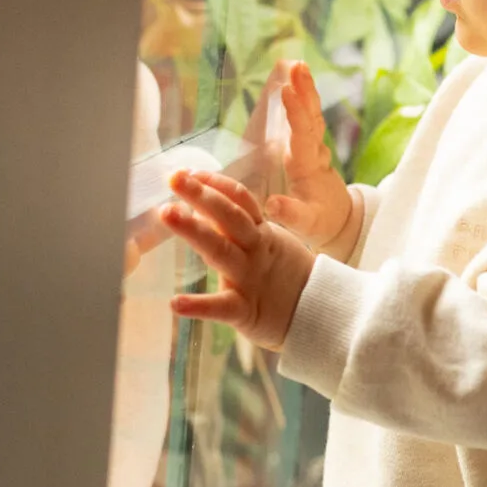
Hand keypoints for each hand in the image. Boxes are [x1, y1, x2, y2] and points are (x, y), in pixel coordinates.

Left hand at [165, 170, 313, 347]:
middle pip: (229, 216)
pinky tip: (174, 303)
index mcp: (262, 233)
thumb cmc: (285, 279)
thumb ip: (239, 228)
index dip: (216, 183)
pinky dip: (198, 305)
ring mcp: (250, 279)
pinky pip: (221, 306)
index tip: (189, 171)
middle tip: (174, 178)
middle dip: (201, 195)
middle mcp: (255, 250)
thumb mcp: (269, 245)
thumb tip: (204, 209)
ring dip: (193, 230)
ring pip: (221, 250)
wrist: (319, 315)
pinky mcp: (246, 311)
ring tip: (168, 214)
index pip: (240, 200)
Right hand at [265, 61, 355, 254]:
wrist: (339, 222)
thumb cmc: (319, 223)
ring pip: (312, 114)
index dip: (296, 113)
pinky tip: (296, 79)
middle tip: (298, 66)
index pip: (302, 135)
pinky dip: (304, 98)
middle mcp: (314, 153)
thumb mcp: (305, 224)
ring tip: (298, 65)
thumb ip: (290, 213)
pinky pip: (308, 118)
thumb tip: (272, 204)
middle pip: (311, 118)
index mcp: (308, 168)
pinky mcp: (311, 147)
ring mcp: (314, 148)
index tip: (286, 91)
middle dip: (304, 92)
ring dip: (306, 89)